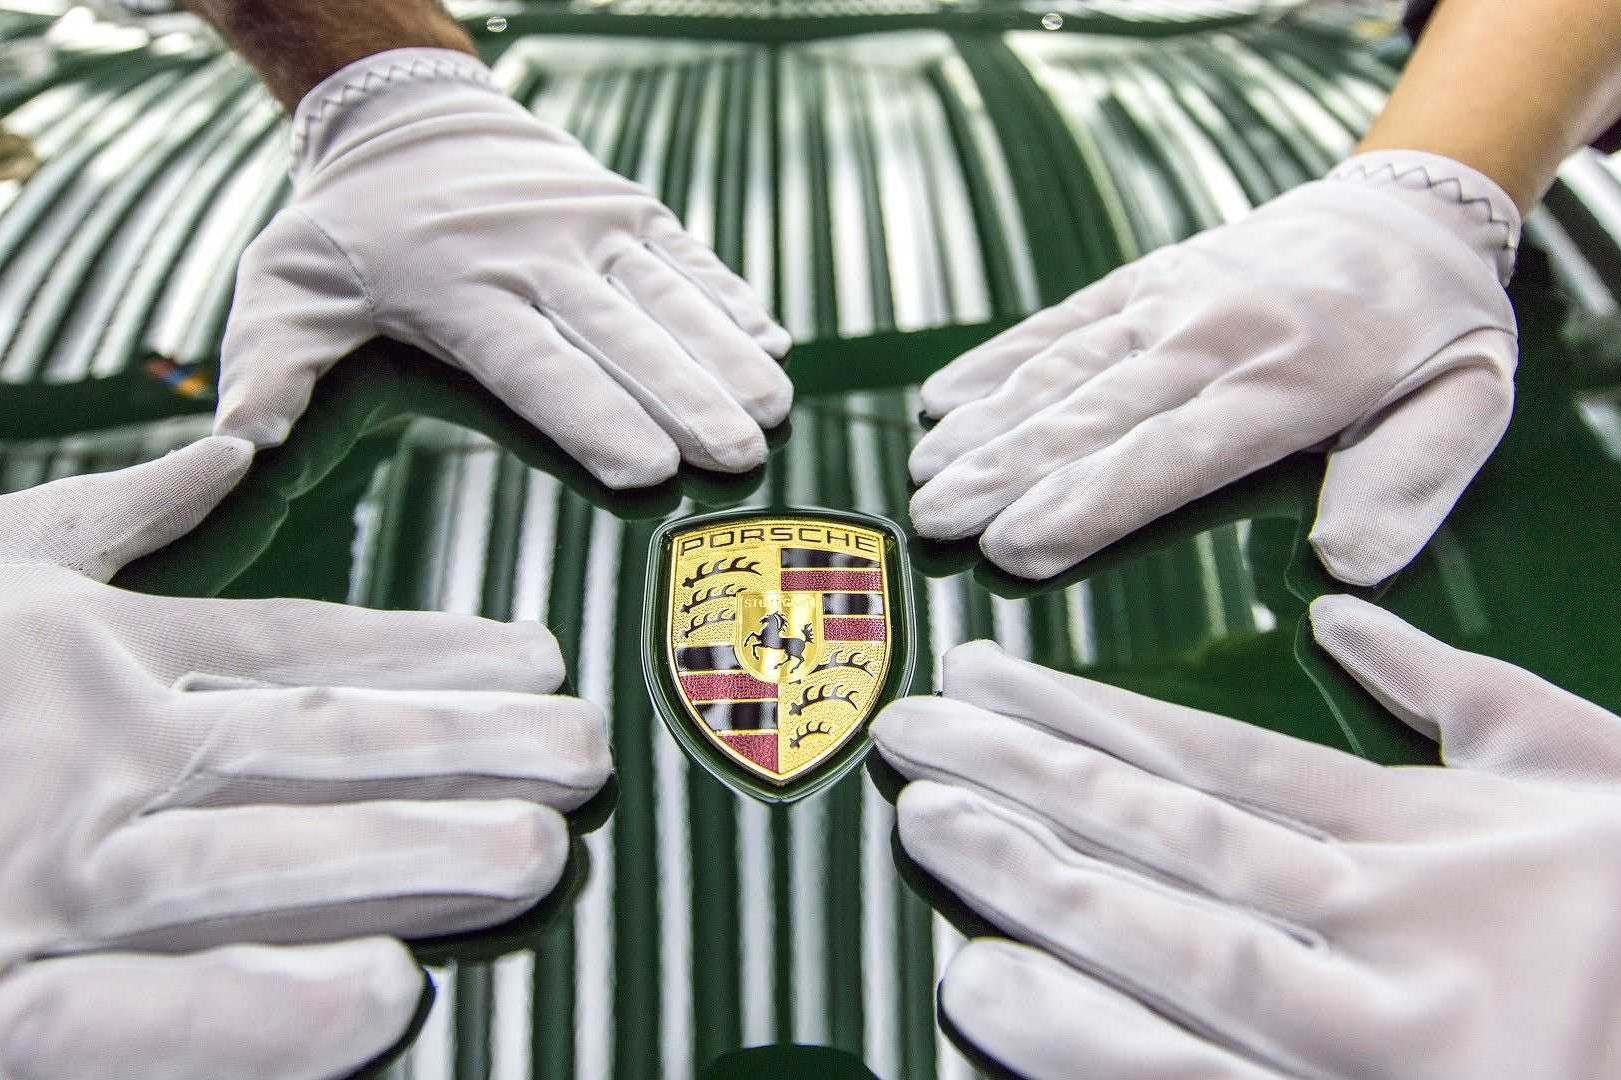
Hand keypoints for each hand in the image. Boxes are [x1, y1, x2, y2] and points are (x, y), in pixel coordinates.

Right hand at [0, 438, 611, 1079]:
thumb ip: (106, 515)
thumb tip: (225, 445)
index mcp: (92, 649)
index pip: (308, 644)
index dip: (436, 651)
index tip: (541, 658)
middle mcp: (87, 750)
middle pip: (319, 746)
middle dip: (469, 749)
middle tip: (588, 758)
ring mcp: (41, 871)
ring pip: (267, 859)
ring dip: (415, 857)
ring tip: (542, 855)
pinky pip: (149, 1016)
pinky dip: (269, 1008)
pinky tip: (387, 999)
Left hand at [217, 48, 792, 488]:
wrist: (409, 117)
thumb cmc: (348, 229)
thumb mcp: (286, 288)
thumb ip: (268, 369)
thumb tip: (240, 446)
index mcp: (457, 290)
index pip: (536, 366)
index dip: (594, 419)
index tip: (647, 470)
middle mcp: (534, 254)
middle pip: (620, 340)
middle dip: (685, 403)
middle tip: (737, 460)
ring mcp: (590, 225)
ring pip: (670, 297)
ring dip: (727, 356)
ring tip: (774, 410)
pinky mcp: (627, 207)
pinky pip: (688, 256)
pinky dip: (731, 298)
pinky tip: (772, 342)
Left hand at [873, 596, 1620, 1078]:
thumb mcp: (1577, 769)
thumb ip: (1452, 690)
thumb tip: (1341, 612)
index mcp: (1419, 839)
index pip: (1213, 758)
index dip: (1086, 716)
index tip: (987, 678)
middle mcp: (1381, 926)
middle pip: (1166, 836)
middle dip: (1025, 777)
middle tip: (913, 732)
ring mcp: (1367, 1036)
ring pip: (1167, 941)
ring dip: (1032, 879)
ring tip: (926, 825)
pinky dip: (1087, 1041)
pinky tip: (986, 986)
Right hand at [909, 150, 1519, 584]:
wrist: (1408, 211)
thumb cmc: (1431, 336)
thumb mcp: (1465, 409)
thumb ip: (1407, 485)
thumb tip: (1342, 565)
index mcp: (1290, 385)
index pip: (1169, 456)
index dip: (1085, 505)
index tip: (1014, 548)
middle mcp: (1214, 338)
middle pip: (1092, 415)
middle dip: (1004, 474)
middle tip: (934, 524)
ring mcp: (1171, 300)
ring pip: (1062, 368)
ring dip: (985, 424)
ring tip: (922, 475)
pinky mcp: (1146, 277)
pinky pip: (1060, 319)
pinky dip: (996, 359)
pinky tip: (940, 397)